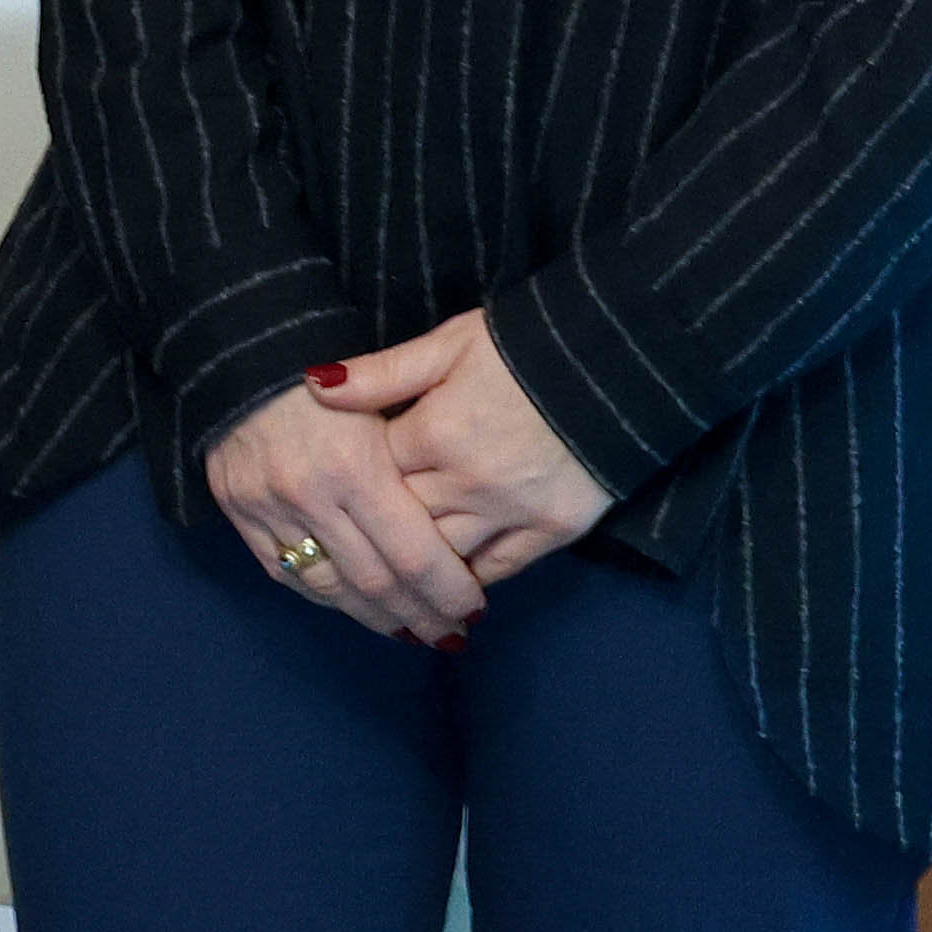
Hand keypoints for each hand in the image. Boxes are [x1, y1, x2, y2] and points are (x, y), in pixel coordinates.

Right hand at [207, 362, 490, 646]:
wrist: (243, 346)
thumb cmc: (332, 362)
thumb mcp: (390, 389)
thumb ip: (422, 455)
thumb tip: (467, 517)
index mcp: (356, 464)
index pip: (414, 555)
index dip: (448, 591)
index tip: (475, 607)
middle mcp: (310, 495)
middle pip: (375, 582)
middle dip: (420, 616)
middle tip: (452, 633)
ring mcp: (268, 508)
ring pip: (330, 588)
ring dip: (374, 617)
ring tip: (410, 630)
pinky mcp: (239, 513)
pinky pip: (287, 575)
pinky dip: (326, 597)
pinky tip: (354, 605)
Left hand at [313, 309, 613, 584]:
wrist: (617, 357)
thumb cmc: (522, 343)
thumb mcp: (449, 344)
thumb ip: (382, 373)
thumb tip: (313, 386)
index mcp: (436, 431)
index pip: (374, 474)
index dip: (356, 481)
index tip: (342, 485)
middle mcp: (469, 481)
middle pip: (403, 524)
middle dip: (378, 532)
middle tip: (354, 544)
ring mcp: (513, 510)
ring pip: (445, 557)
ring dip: (418, 569)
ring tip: (393, 579)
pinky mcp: (554, 529)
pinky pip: (499, 569)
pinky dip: (469, 580)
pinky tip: (448, 588)